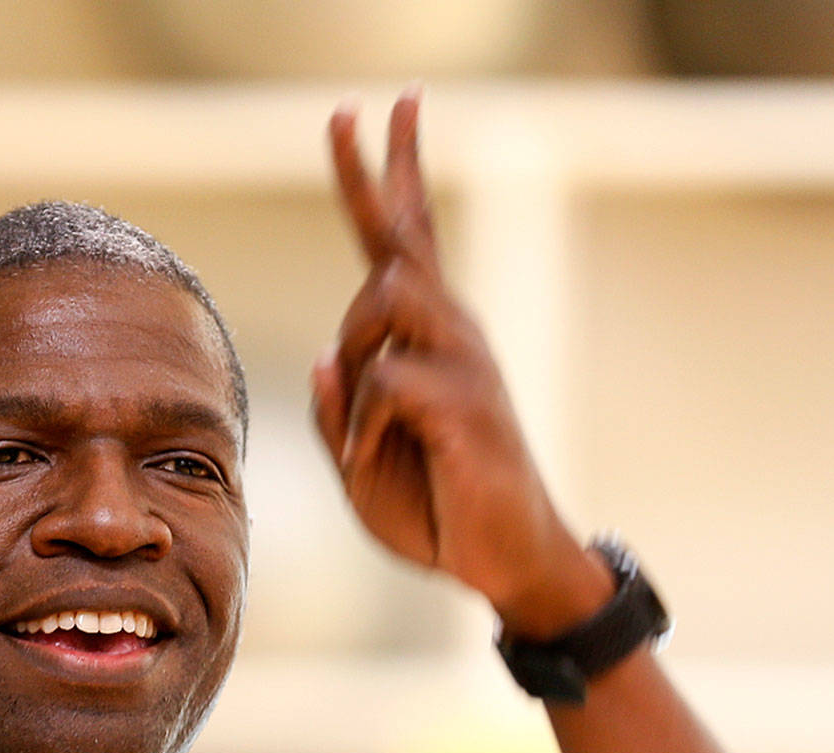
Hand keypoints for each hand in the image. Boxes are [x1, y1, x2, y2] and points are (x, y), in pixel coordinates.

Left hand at [311, 92, 610, 638]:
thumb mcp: (361, 462)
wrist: (501, 565)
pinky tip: (373, 459)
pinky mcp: (469, 406)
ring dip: (357, 349)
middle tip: (342, 106)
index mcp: (426, 341)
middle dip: (372, 174)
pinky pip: (388, 384)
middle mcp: (453, 336)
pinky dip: (364, 426)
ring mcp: (467, 365)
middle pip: (402, 242)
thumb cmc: (436, 509)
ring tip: (365, 419)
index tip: (383, 107)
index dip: (391, 175)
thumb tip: (332, 358)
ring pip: (387, 300)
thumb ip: (339, 412)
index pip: (407, 242)